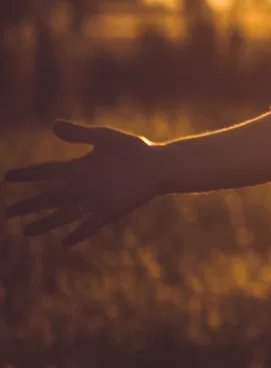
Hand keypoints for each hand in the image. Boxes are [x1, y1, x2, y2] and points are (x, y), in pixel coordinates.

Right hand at [4, 120, 164, 247]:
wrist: (159, 164)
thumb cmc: (133, 148)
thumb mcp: (104, 138)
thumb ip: (79, 133)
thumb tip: (53, 124)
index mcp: (79, 167)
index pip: (47, 171)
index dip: (27, 174)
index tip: (8, 177)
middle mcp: (83, 185)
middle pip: (49, 197)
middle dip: (29, 205)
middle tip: (8, 212)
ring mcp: (95, 200)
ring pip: (64, 214)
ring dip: (45, 223)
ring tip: (25, 232)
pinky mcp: (109, 211)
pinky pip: (90, 225)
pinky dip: (78, 234)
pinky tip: (64, 243)